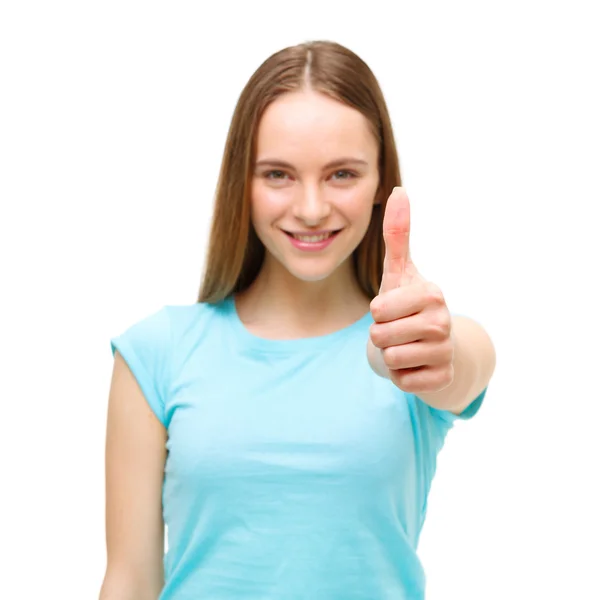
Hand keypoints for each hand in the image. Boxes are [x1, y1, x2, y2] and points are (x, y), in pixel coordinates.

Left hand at [369, 187, 453, 393]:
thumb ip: (397, 233)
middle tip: (399, 329)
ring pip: (390, 360)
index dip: (378, 312)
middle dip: (381, 335)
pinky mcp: (442, 380)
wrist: (431, 345)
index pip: (378, 310)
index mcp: (431, 294)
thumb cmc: (409, 304)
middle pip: (381, 336)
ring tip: (406, 345)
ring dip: (391, 355)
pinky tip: (415, 364)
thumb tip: (399, 189)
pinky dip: (402, 375)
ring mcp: (445, 353)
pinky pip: (403, 381)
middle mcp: (444, 322)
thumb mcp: (399, 271)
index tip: (395, 309)